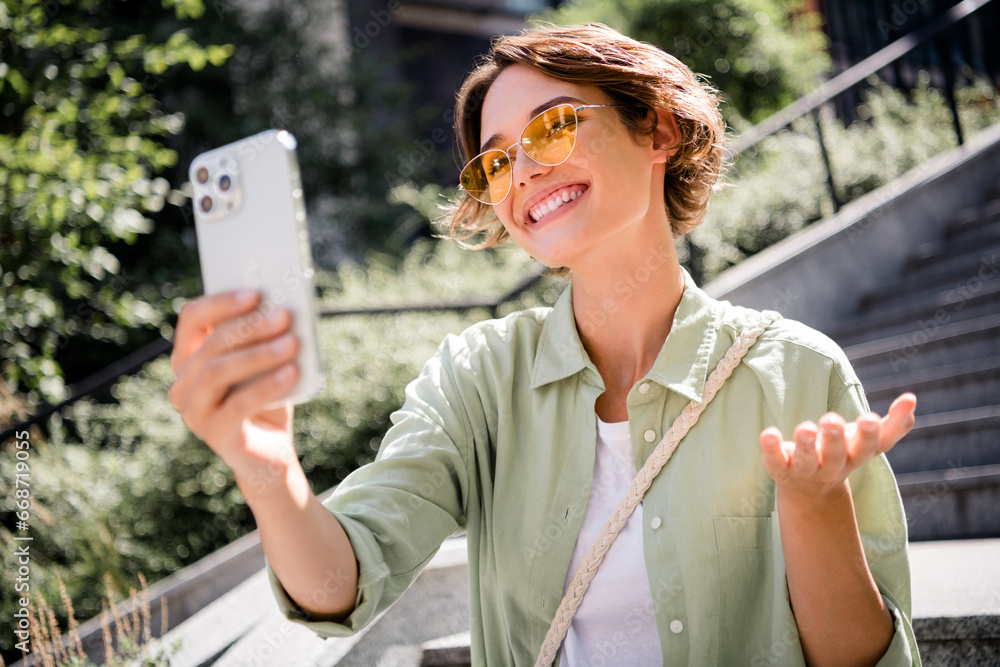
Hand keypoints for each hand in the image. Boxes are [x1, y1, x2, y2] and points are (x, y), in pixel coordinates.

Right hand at [169, 290, 299, 477]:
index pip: (192, 319)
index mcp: (190, 357)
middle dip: (250, 327)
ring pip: (217, 373)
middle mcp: (183, 382)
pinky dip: (265, 386)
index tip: (255, 293)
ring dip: (258, 354)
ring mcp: (194, 410)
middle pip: (210, 345)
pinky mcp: (213, 433)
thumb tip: (282, 307)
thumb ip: (265, 338)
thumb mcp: (266, 363)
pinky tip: (291, 373)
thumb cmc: (267, 397)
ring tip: (292, 344)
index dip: (221, 302)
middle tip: (284, 315)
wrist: (271, 451)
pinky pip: (236, 404)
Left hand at [759, 393, 916, 499]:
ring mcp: (806, 470)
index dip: (872, 434)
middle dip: (835, 438)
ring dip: (806, 444)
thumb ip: (892, 425)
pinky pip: (775, 462)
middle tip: (831, 419)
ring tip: (805, 427)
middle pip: (837, 455)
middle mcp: (833, 465)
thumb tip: (912, 398)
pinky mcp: (781, 469)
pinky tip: (768, 434)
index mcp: (857, 455)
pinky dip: (771, 449)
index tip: (871, 417)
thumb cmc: (842, 454)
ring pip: (807, 461)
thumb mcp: (867, 442)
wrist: (809, 491)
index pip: (870, 447)